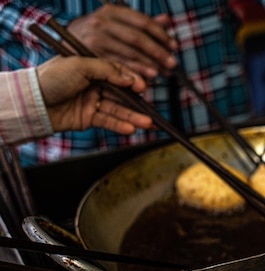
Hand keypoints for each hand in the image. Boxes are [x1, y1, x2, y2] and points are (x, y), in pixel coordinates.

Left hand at [36, 56, 152, 134]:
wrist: (31, 101)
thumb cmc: (51, 78)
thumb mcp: (80, 65)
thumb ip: (107, 70)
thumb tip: (130, 78)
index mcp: (91, 68)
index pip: (118, 73)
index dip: (132, 80)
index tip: (143, 87)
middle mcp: (93, 85)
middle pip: (121, 94)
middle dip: (137, 104)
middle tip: (151, 111)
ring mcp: (91, 102)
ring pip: (117, 109)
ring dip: (133, 117)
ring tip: (147, 123)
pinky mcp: (88, 118)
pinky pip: (108, 121)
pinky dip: (120, 125)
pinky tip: (131, 128)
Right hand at [66, 4, 177, 78]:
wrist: (66, 43)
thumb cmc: (96, 34)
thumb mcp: (115, 23)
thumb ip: (141, 23)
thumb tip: (166, 19)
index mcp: (111, 12)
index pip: (142, 22)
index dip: (160, 35)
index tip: (173, 46)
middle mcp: (102, 23)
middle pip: (137, 39)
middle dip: (157, 52)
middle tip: (172, 63)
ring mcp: (95, 40)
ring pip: (129, 54)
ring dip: (148, 65)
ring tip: (162, 73)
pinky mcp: (91, 56)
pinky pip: (118, 66)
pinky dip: (134, 73)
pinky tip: (146, 79)